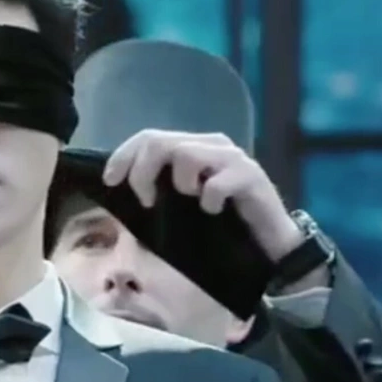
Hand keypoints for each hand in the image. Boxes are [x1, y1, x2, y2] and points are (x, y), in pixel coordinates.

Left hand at [102, 129, 303, 260]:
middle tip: (147, 201)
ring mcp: (233, 158)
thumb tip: (117, 190)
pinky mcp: (251, 177)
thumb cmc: (223, 225)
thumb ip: (158, 190)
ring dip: (179, 183)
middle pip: (161, 141)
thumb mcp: (181, 207)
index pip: (149, 136)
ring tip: (191, 202)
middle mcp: (211, 145)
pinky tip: (213, 212)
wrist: (271, 244)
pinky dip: (208, 200)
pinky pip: (216, 182)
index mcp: (193, 147)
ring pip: (187, 155)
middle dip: (142, 171)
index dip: (124, 155)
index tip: (110, 181)